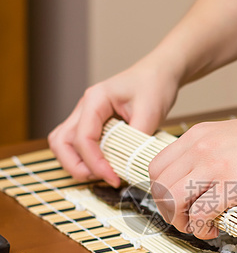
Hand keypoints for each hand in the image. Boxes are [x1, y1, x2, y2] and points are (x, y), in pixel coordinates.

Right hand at [48, 56, 178, 185]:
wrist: (158, 74)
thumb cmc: (153, 86)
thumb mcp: (150, 112)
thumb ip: (137, 139)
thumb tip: (129, 166)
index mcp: (95, 99)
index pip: (83, 138)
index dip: (95, 163)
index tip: (113, 178)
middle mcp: (84, 107)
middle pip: (61, 142)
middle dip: (76, 166)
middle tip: (101, 178)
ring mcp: (84, 115)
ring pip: (62, 143)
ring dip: (74, 163)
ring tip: (100, 174)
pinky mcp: (91, 124)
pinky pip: (74, 144)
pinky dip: (82, 159)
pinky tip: (102, 166)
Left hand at [148, 109, 236, 238]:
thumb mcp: (232, 134)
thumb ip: (211, 151)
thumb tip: (202, 180)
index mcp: (197, 135)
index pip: (156, 166)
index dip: (161, 190)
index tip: (176, 202)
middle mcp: (199, 148)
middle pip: (159, 186)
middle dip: (167, 210)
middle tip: (185, 220)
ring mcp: (214, 165)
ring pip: (172, 200)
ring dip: (180, 221)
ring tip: (197, 226)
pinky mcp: (231, 185)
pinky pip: (199, 214)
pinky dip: (201, 228)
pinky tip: (213, 229)